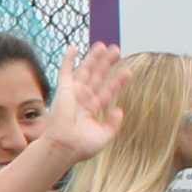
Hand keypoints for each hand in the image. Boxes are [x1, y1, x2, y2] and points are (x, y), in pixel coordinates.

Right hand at [37, 43, 129, 164]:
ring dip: (94, 58)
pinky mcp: (63, 89)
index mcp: (91, 110)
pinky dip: (68, 59)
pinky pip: (65, 71)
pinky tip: (74, 47)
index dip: (118, 82)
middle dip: (107, 64)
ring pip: (85, 71)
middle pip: (97, 77)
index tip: (128, 72)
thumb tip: (119, 110)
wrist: (64, 146)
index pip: (107, 92)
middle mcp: (82, 100)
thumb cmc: (81, 146)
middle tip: (117, 50)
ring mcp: (73, 93)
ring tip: (103, 45)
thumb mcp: (104, 136)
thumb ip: (113, 124)